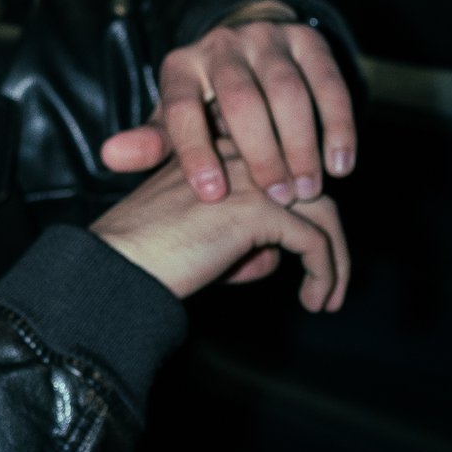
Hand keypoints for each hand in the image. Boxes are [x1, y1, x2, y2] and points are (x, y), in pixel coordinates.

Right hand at [92, 150, 349, 313]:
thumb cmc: (144, 256)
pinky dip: (323, 274)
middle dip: (328, 237)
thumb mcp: (195, 234)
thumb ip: (233, 236)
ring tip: (328, 297)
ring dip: (335, 258)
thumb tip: (271, 258)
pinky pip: (314, 241)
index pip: (280, 171)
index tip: (298, 259)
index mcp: (216, 151)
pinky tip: (313, 301)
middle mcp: (237, 154)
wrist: (116, 264)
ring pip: (322, 211)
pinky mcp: (258, 211)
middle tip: (330, 280)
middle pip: (310, 187)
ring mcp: (250, 179)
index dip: (297, 216)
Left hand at [98, 5, 355, 207]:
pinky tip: (341, 164)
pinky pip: (328, 82)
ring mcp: (265, 38)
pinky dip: (338, 124)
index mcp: (181, 67)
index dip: (194, 153)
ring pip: (287, 90)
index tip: (212, 195)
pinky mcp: (307, 39)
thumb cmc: (207, 103)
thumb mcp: (176, 120)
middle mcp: (220, 45)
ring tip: (309, 188)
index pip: (181, 109)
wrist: (249, 50)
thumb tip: (110, 156)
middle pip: (241, 99)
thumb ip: (151, 142)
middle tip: (280, 198)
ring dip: (302, 143)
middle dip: (261, 152)